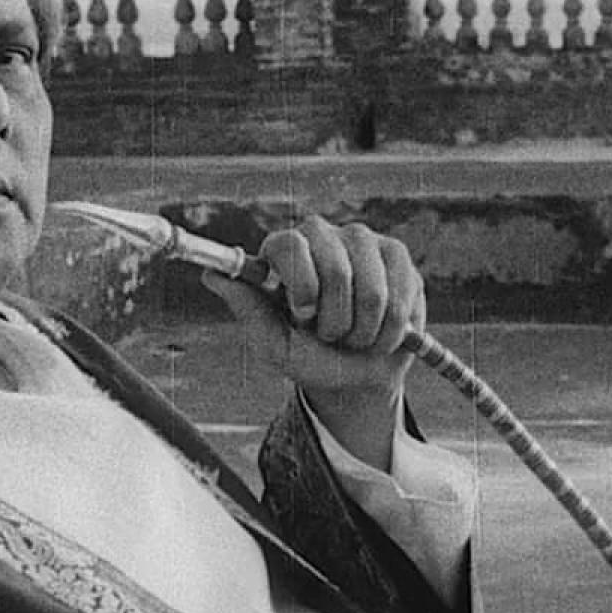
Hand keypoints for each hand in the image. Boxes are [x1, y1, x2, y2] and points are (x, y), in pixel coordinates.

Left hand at [201, 216, 425, 469]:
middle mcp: (321, 235)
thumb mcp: (274, 344)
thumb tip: (211, 275)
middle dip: (334, 318)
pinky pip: (400, 294)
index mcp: (284, 250)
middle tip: (329, 335)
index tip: (304, 316)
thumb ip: (248, 309)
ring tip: (354, 336)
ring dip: (362, 329)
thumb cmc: (308, 356)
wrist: (354, 377)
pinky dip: (389, 328)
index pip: (290, 245)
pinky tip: (381, 332)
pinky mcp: (397, 255)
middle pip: (334, 266)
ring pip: (370, 287)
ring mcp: (362, 241)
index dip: (301, 283)